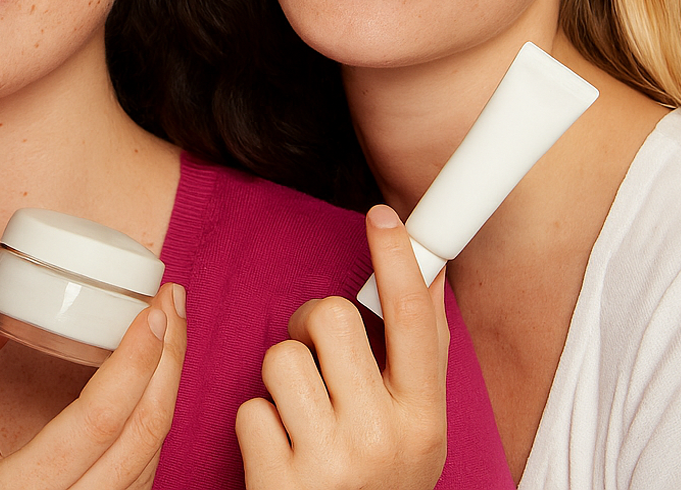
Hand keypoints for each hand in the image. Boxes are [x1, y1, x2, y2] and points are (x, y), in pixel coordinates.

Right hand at [0, 283, 187, 489]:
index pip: (99, 418)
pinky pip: (146, 470)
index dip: (135, 360)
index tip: (154, 310)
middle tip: (172, 300)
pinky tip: (155, 381)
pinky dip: (155, 418)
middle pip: (145, 431)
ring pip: (155, 452)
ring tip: (170, 329)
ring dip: (170, 385)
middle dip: (170, 358)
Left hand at [236, 205, 447, 489]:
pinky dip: (257, 426)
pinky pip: (249, 407)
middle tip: (317, 362)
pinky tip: (280, 454)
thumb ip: (421, 355)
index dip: (399, 260)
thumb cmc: (377, 484)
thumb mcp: (415, 430)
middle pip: (327, 318)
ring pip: (279, 357)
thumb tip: (431, 273)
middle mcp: (385, 438)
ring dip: (281, 381)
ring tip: (301, 418)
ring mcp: (332, 461)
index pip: (415, 319)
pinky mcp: (280, 481)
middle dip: (310, 328)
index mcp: (425, 419)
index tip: (384, 217)